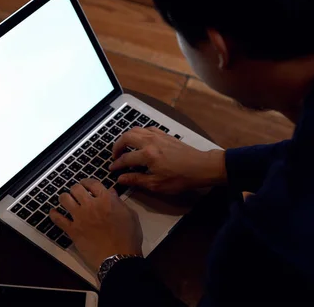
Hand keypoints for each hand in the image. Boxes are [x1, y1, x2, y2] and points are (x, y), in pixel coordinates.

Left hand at [49, 179, 142, 271]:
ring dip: (65, 198)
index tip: (85, 184)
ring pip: (65, 199)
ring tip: (66, 200)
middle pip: (76, 188)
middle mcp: (91, 205)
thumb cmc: (128, 238)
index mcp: (106, 200)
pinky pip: (58, 219)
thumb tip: (111, 193)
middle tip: (76, 192)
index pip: (93, 183)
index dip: (87, 182)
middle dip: (76, 189)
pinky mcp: (73, 230)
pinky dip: (53, 214)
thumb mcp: (130, 216)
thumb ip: (119, 202)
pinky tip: (53, 212)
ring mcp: (80, 217)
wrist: (118, 258)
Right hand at [110, 127, 226, 194]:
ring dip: (126, 137)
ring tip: (124, 147)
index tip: (112, 169)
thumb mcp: (157, 184)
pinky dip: (139, 133)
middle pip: (126, 137)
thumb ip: (136, 180)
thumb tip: (121, 178)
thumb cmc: (180, 178)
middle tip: (115, 156)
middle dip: (117, 146)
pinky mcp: (165, 134)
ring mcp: (158, 135)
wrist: (201, 167)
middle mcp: (150, 141)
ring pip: (135, 130)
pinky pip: (146, 129)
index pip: (125, 158)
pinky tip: (140, 141)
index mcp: (147, 155)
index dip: (116, 164)